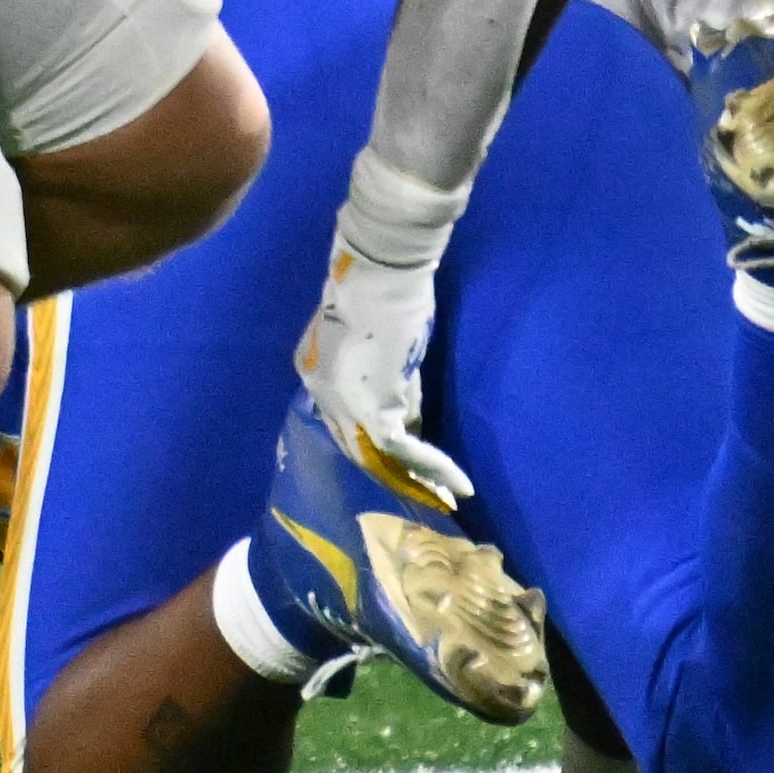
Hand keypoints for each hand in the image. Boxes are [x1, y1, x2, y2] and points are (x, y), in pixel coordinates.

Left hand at [295, 240, 469, 510]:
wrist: (379, 273)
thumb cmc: (383, 295)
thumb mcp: (381, 346)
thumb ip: (387, 382)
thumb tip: (410, 420)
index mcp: (315, 373)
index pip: (343, 423)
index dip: (374, 447)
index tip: (405, 465)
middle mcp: (321, 393)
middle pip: (356, 446)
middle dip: (392, 473)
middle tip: (426, 494)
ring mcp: (341, 403)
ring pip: (379, 455)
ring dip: (417, 479)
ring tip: (447, 499)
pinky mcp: (371, 407)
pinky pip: (403, 449)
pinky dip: (434, 467)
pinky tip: (458, 484)